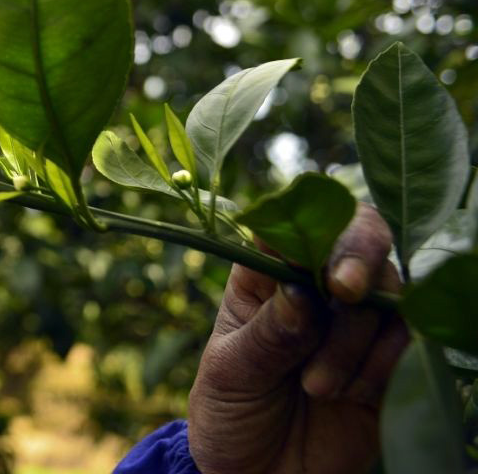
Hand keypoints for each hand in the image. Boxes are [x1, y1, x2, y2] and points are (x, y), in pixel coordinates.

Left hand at [187, 203, 406, 473]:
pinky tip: (351, 396)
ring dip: (356, 338)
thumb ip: (268, 333)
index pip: (291, 224)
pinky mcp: (386, 359)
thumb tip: (301, 290)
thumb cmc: (230, 413)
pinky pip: (409, 340)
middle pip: (356, 240)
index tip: (316, 260)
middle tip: (343, 293)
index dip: (313, 226)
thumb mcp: (231, 372)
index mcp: (263, 275)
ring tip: (316, 388)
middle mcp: (313, 286)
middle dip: (356, 261)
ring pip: (386, 292)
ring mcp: (354, 321)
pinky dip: (385, 364)